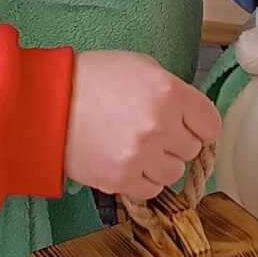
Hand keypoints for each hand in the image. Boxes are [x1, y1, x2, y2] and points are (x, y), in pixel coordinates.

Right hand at [64, 50, 218, 201]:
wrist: (47, 103)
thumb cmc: (93, 78)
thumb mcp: (141, 67)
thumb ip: (173, 92)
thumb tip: (191, 117)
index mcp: (169, 92)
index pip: (210, 123)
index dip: (199, 124)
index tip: (189, 125)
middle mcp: (160, 126)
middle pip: (193, 149)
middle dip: (176, 141)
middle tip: (153, 131)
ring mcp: (140, 155)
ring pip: (174, 172)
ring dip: (160, 162)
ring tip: (137, 146)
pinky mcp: (121, 179)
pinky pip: (151, 189)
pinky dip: (143, 179)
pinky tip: (128, 161)